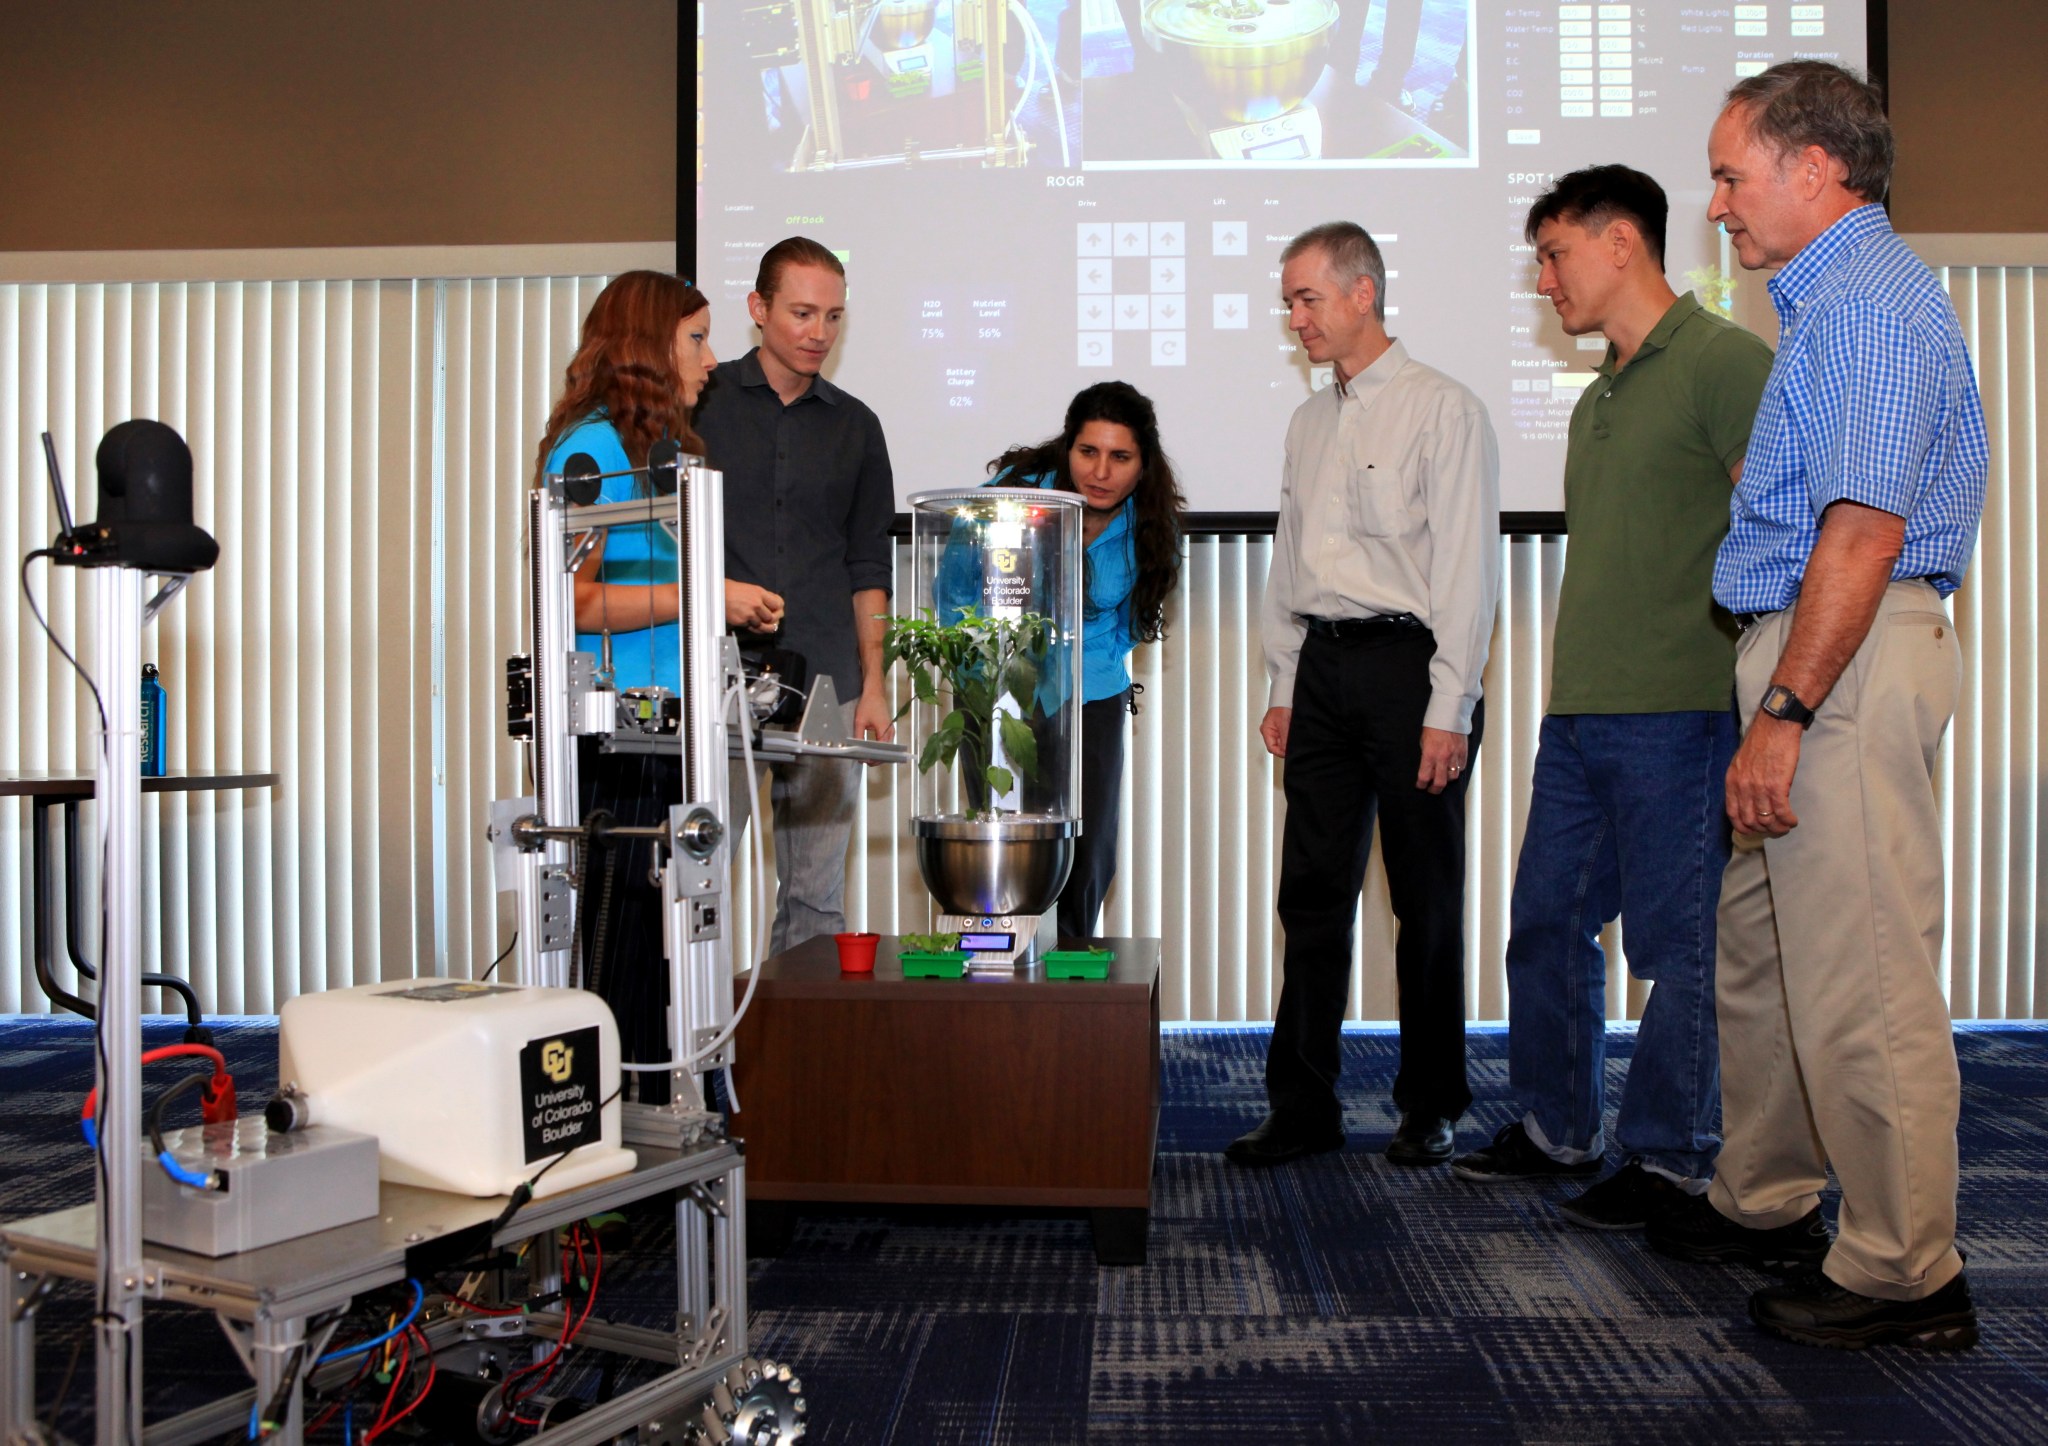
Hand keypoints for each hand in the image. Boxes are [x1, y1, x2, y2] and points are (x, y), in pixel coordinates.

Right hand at [725, 581, 783, 630]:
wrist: (720, 594)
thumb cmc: (736, 591)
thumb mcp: (753, 589)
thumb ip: (765, 597)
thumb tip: (777, 606)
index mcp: (760, 593)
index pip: (778, 604)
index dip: (779, 609)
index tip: (778, 612)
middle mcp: (756, 603)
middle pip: (771, 617)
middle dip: (772, 620)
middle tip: (771, 621)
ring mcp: (750, 613)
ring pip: (763, 625)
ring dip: (762, 625)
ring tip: (763, 624)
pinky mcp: (743, 621)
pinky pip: (753, 628)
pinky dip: (754, 627)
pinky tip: (753, 624)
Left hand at [853, 688, 895, 761]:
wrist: (875, 693)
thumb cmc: (868, 704)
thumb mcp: (860, 721)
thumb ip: (858, 735)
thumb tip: (856, 748)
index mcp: (884, 729)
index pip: (881, 749)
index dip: (873, 757)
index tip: (864, 760)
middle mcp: (890, 731)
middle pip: (886, 751)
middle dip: (876, 758)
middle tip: (864, 760)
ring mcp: (891, 731)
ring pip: (887, 748)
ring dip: (878, 754)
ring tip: (866, 757)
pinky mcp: (889, 729)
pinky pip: (886, 743)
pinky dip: (880, 748)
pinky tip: (871, 750)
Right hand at [1260, 707, 1291, 757]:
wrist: (1287, 697)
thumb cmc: (1282, 706)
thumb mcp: (1283, 723)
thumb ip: (1284, 737)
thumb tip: (1285, 749)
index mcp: (1266, 730)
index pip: (1271, 748)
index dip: (1280, 752)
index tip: (1289, 753)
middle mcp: (1269, 731)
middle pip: (1276, 746)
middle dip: (1284, 748)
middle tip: (1293, 748)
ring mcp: (1275, 730)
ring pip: (1281, 743)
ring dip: (1287, 744)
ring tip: (1294, 741)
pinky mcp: (1281, 728)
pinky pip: (1285, 738)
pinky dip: (1289, 739)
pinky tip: (1294, 738)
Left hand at [1416, 726, 1467, 793]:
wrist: (1448, 715)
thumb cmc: (1433, 727)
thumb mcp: (1423, 742)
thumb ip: (1426, 756)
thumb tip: (1427, 768)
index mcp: (1430, 754)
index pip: (1424, 777)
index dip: (1421, 784)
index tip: (1420, 786)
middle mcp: (1443, 758)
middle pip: (1440, 782)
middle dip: (1434, 789)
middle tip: (1432, 790)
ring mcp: (1455, 756)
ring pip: (1453, 777)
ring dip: (1447, 780)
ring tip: (1443, 778)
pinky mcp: (1464, 752)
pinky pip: (1462, 767)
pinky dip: (1457, 770)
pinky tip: (1453, 769)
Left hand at [1726, 714, 1800, 836]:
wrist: (1774, 726)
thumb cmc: (1760, 742)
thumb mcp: (1741, 762)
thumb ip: (1741, 781)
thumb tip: (1746, 798)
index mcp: (1732, 782)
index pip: (1733, 814)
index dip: (1743, 827)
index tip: (1753, 830)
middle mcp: (1743, 787)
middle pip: (1750, 820)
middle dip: (1763, 829)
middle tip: (1773, 828)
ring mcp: (1759, 788)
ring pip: (1767, 819)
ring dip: (1778, 827)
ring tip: (1786, 825)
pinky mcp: (1777, 785)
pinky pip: (1782, 812)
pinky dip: (1788, 820)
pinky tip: (1793, 820)